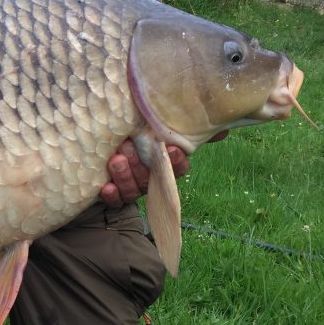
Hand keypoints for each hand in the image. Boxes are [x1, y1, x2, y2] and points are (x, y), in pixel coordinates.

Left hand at [99, 133, 227, 207]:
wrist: (100, 143)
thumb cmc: (136, 131)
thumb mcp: (158, 125)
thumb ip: (187, 125)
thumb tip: (223, 130)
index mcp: (165, 163)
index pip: (178, 166)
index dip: (176, 160)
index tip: (171, 149)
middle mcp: (151, 177)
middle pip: (151, 177)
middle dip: (142, 164)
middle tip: (129, 147)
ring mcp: (133, 187)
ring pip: (134, 188)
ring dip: (126, 176)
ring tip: (116, 160)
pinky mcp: (114, 195)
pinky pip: (115, 200)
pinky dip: (112, 194)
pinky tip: (106, 186)